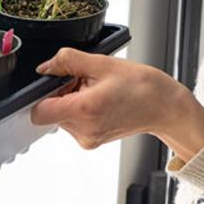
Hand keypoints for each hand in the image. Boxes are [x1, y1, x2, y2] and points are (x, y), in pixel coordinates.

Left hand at [30, 48, 203, 158]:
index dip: (40, 94)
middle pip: (49, 112)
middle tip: (85, 82)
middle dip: (60, 93)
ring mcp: (87, 139)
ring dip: (70, 101)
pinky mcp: (91, 142)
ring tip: (96, 92)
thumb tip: (45, 67)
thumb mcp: (101, 63)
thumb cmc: (140, 85)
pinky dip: (79, 110)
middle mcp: (83, 131)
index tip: (55, 82)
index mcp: (84, 111)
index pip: (38, 112)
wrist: (164, 107)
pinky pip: (71, 123)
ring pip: (60, 117)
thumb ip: (67, 61)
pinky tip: (99, 101)